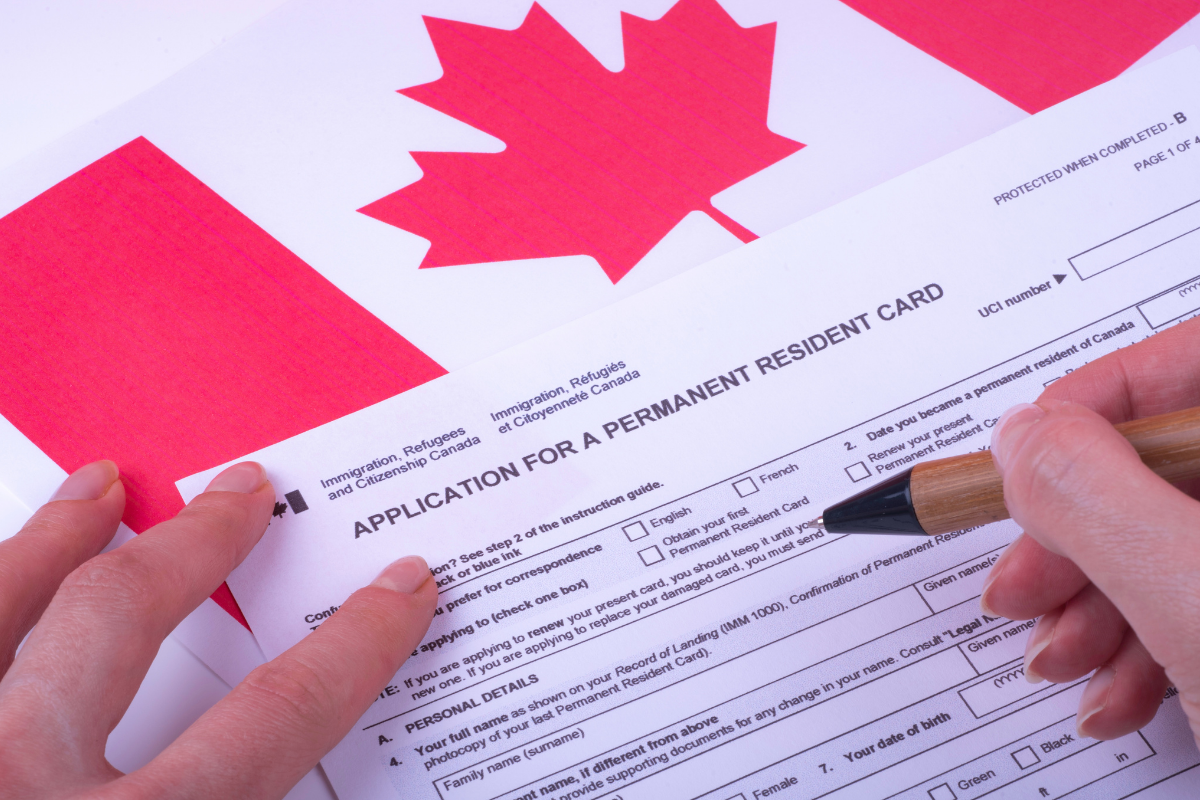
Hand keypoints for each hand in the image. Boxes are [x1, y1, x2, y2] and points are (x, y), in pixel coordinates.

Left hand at [0, 461, 436, 798]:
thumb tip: (312, 775)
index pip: (278, 716)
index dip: (351, 646)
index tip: (395, 595)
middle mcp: (32, 786)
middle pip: (122, 621)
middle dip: (196, 545)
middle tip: (245, 493)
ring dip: (53, 543)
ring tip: (96, 490)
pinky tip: (10, 571)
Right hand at [981, 316, 1199, 745]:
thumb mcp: (1190, 590)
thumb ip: (1092, 496)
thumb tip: (1020, 439)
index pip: (1173, 365)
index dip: (1078, 416)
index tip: (1018, 474)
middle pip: (1154, 464)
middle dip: (1073, 540)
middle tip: (1027, 586)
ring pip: (1162, 540)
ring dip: (1090, 606)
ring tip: (1066, 660)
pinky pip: (1187, 597)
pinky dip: (1137, 647)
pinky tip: (1117, 691)